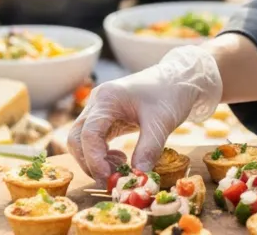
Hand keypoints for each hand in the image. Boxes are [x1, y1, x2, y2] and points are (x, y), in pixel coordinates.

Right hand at [67, 46, 222, 184]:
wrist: (180, 78)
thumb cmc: (171, 94)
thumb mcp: (162, 122)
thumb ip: (148, 149)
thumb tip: (137, 176)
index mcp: (107, 98)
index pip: (88, 134)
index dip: (95, 160)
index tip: (110, 178)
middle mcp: (98, 102)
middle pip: (77, 138)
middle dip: (90, 162)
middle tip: (112, 179)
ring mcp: (100, 108)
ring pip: (82, 140)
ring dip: (95, 160)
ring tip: (120, 168)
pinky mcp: (107, 116)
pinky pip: (94, 139)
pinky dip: (102, 154)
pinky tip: (120, 159)